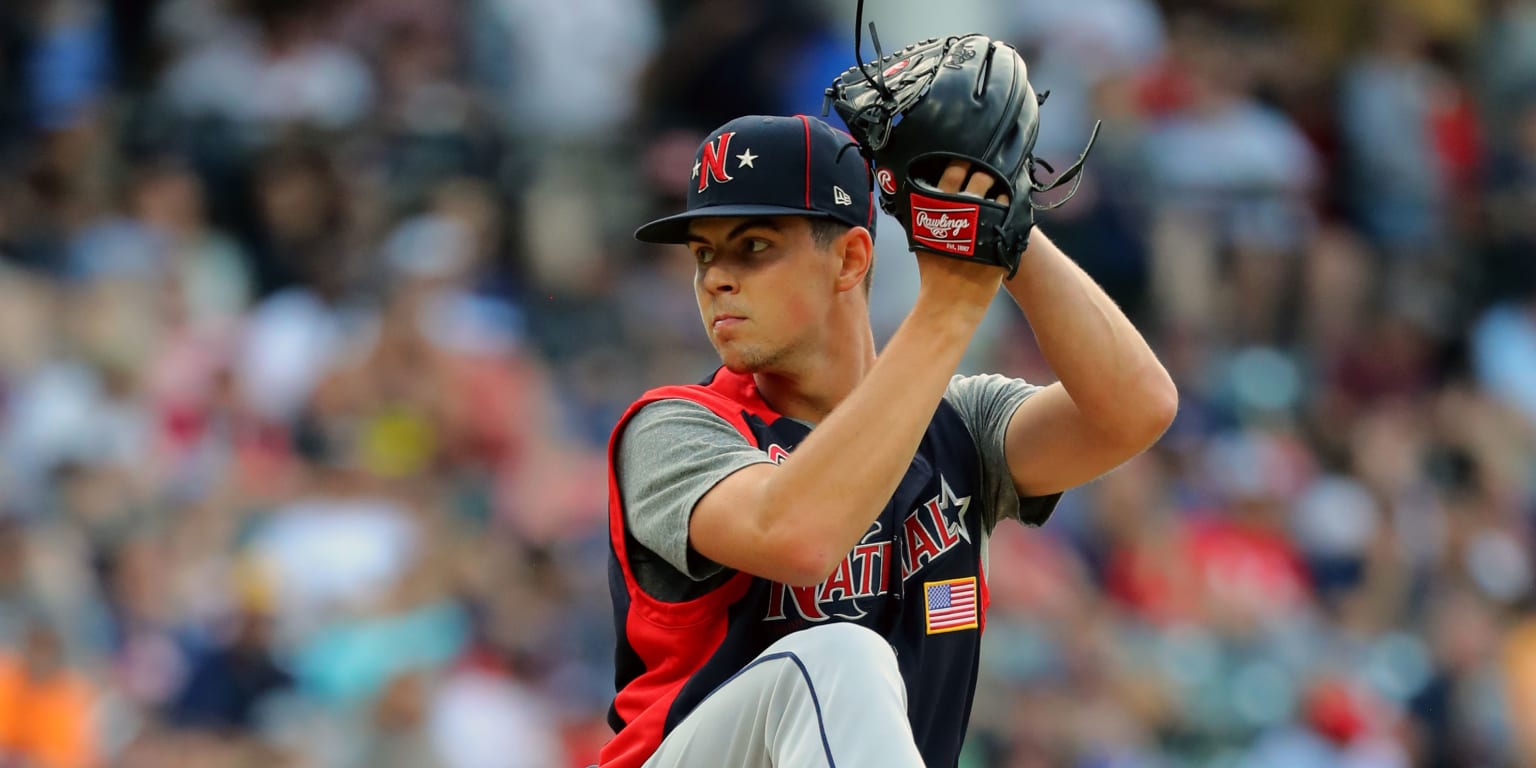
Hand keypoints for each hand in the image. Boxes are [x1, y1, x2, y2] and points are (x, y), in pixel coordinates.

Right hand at [913, 160, 1010, 310]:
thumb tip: (916, 193)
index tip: (966, 159)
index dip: (961, 163)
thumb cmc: (934, 273)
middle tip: (988, 171)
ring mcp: (985, 223)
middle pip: (981, 177)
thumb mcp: (921, 239)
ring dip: (1002, 189)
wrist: (950, 303)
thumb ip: (921, 215)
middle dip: (986, 171)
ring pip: (1000, 193)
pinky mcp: (1003, 237)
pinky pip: (1014, 215)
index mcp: (940, 208)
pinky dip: (1013, 209)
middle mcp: (964, 211)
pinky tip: (1012, 208)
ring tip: (1003, 188)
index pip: (952, 172)